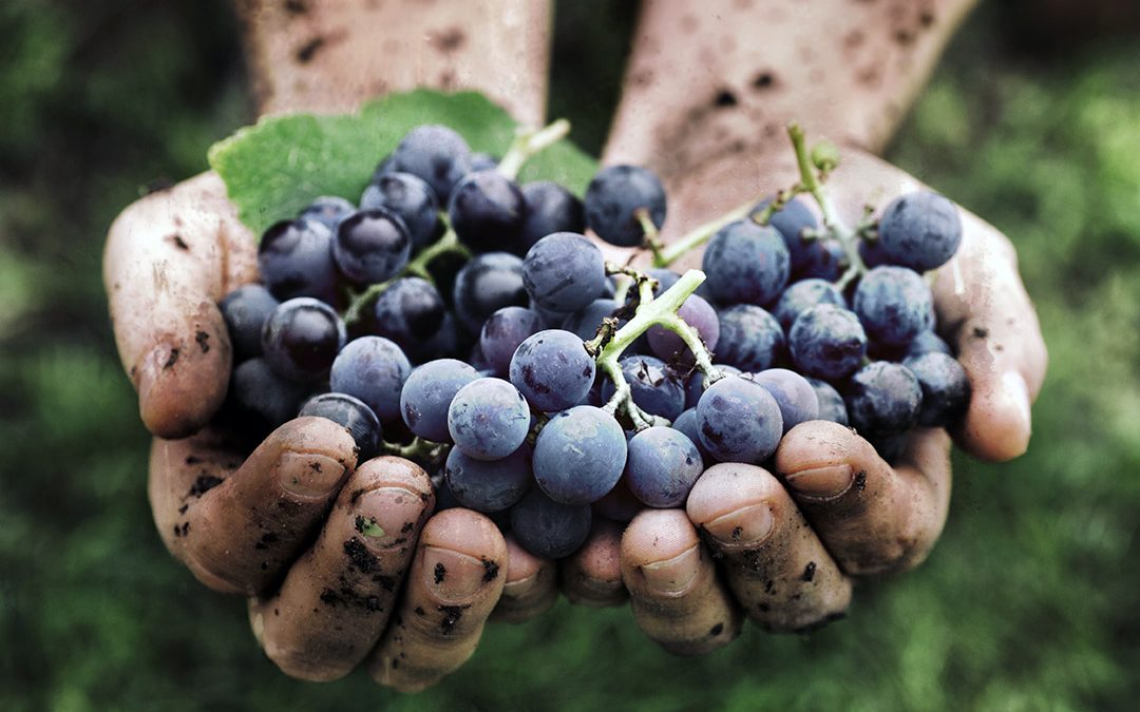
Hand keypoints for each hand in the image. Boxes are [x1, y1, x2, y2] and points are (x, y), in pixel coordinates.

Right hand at [105, 173, 538, 690]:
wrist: (403, 192)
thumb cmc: (276, 220)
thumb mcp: (190, 236)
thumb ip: (161, 311)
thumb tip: (168, 409)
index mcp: (236, 492)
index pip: (227, 544)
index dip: (267, 511)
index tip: (328, 442)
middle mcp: (326, 539)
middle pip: (320, 630)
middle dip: (358, 576)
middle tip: (405, 492)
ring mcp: (424, 539)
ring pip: (423, 638)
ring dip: (451, 605)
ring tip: (486, 535)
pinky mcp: (516, 518)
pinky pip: (535, 579)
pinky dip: (561, 573)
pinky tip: (593, 535)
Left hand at [551, 146, 1046, 651]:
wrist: (736, 178)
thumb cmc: (860, 226)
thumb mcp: (949, 262)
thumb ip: (988, 341)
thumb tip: (1006, 437)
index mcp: (879, 484)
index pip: (884, 528)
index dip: (854, 500)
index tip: (813, 444)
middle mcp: (789, 520)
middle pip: (784, 587)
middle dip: (755, 549)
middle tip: (720, 501)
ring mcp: (694, 511)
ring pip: (687, 590)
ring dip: (662, 578)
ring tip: (634, 539)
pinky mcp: (609, 485)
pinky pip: (587, 540)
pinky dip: (565, 546)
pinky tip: (539, 528)